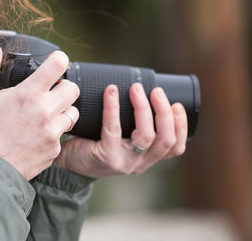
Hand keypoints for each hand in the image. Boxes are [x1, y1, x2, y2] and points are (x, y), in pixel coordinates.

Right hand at [0, 42, 79, 179]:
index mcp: (29, 94)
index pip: (59, 64)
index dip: (59, 59)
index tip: (56, 62)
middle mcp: (46, 111)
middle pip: (73, 88)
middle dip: (64, 87)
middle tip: (51, 93)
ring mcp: (53, 132)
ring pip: (73, 113)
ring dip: (63, 111)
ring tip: (46, 115)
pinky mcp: (55, 149)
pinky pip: (63, 135)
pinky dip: (54, 133)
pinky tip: (38, 136)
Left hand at [54, 83, 187, 177]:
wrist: (69, 163)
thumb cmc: (96, 145)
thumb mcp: (122, 140)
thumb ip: (135, 127)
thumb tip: (144, 91)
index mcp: (147, 158)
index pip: (175, 147)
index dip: (181, 125)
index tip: (177, 104)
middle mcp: (139, 163)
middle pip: (166, 140)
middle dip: (165, 112)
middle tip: (156, 91)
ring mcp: (124, 162)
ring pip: (146, 136)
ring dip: (144, 108)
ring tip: (136, 88)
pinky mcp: (106, 156)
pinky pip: (114, 128)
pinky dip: (113, 107)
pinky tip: (111, 91)